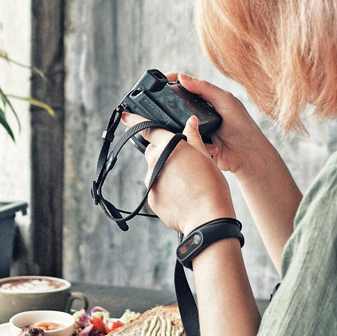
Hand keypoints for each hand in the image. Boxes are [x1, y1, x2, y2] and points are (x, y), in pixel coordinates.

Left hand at [122, 110, 234, 235]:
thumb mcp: (206, 157)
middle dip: (162, 151)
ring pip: (154, 170)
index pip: (148, 129)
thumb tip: (190, 122)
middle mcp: (155, 162)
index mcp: (169, 146)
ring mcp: (150, 181)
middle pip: (153, 150)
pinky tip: (182, 195)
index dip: (135, 120)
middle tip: (182, 160)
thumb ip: (194, 138)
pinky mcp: (151, 198)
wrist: (207, 218)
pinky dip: (166, 188)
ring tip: (187, 182)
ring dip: (165, 171)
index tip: (126, 116)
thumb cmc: (211, 187)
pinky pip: (156, 188)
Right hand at [165, 72, 276, 179]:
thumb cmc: (242, 126)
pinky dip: (188, 140)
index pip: (183, 85)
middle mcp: (197, 112)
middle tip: (161, 106)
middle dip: (168, 105)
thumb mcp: (225, 101)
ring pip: (174, 124)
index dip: (170, 80)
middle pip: (174, 104)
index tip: (158, 81)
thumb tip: (181, 77)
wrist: (248, 155)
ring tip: (190, 128)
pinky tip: (200, 142)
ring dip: (179, 126)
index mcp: (205, 99)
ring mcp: (194, 128)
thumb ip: (204, 88)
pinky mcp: (193, 144)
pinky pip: (182, 141)